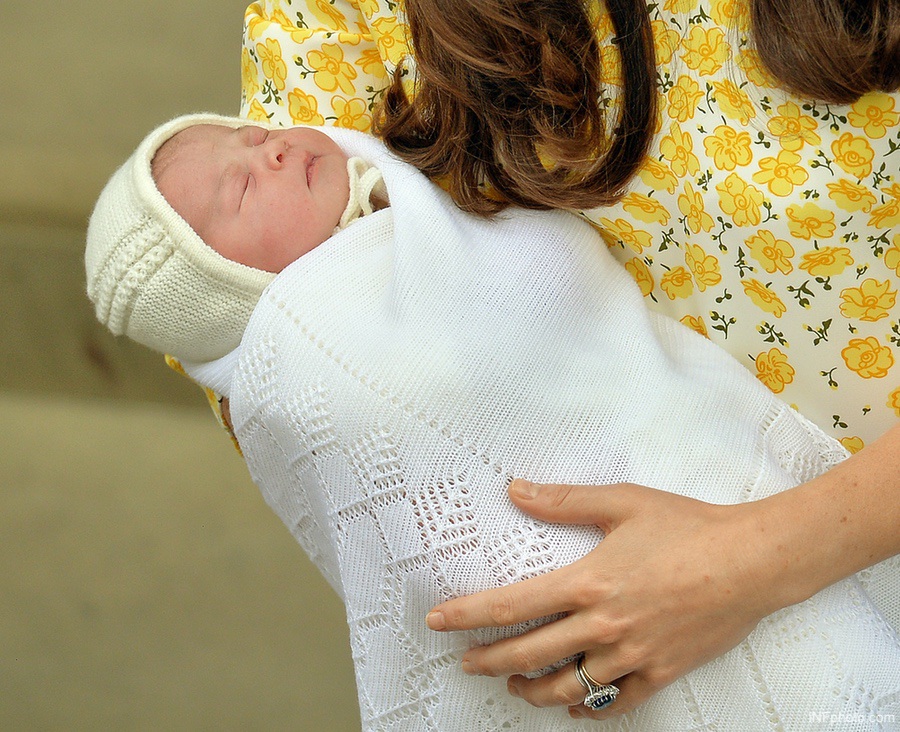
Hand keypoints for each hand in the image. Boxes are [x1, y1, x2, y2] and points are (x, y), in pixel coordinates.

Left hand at [425, 480, 793, 719]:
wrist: (752, 561)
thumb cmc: (688, 527)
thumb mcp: (622, 503)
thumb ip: (563, 501)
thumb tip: (516, 490)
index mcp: (588, 583)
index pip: (510, 606)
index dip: (467, 616)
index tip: (438, 622)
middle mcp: (603, 626)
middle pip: (527, 654)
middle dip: (487, 661)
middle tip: (465, 661)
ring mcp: (632, 656)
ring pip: (565, 689)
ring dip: (530, 691)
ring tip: (512, 684)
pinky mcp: (660, 673)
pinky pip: (615, 704)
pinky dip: (587, 709)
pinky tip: (573, 706)